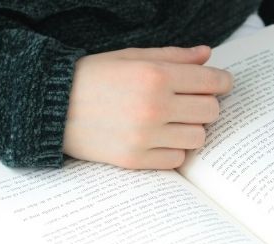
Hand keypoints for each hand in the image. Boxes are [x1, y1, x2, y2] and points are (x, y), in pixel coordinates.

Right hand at [63, 46, 232, 168]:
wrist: (51, 107)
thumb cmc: (94, 77)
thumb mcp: (132, 57)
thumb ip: (173, 56)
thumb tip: (207, 55)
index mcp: (155, 76)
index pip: (211, 82)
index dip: (222, 82)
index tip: (221, 84)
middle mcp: (154, 107)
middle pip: (211, 112)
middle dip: (206, 105)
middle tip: (192, 103)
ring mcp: (146, 136)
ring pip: (198, 138)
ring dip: (191, 129)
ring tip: (174, 122)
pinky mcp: (136, 160)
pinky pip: (177, 159)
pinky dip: (174, 150)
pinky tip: (160, 139)